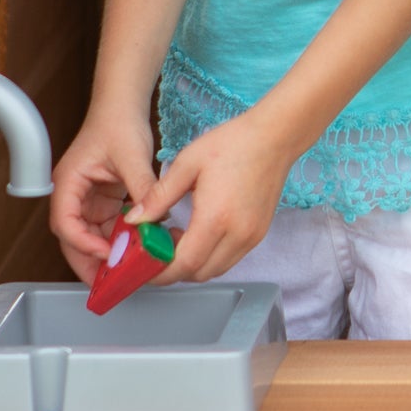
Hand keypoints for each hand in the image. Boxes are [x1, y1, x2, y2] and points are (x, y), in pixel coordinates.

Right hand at [50, 110, 160, 282]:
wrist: (123, 107)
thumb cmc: (118, 123)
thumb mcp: (132, 156)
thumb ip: (142, 188)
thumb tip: (153, 217)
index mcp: (68, 184)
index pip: (65, 223)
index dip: (83, 243)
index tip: (106, 254)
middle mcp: (73, 195)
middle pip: (74, 237)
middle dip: (90, 262)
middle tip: (110, 284)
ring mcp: (88, 199)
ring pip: (92, 236)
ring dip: (107, 255)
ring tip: (125, 274)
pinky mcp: (105, 200)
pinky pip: (108, 227)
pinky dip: (120, 240)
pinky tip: (135, 251)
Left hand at [124, 107, 294, 282]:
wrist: (276, 136)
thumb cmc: (234, 143)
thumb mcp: (187, 163)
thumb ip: (158, 197)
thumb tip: (135, 220)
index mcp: (216, 217)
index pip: (184, 264)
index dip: (160, 272)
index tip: (142, 265)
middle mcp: (238, 234)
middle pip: (199, 274)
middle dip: (172, 271)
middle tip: (155, 250)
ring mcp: (252, 236)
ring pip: (215, 269)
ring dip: (192, 265)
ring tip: (177, 239)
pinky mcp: (259, 232)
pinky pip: (230, 258)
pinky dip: (210, 257)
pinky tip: (199, 233)